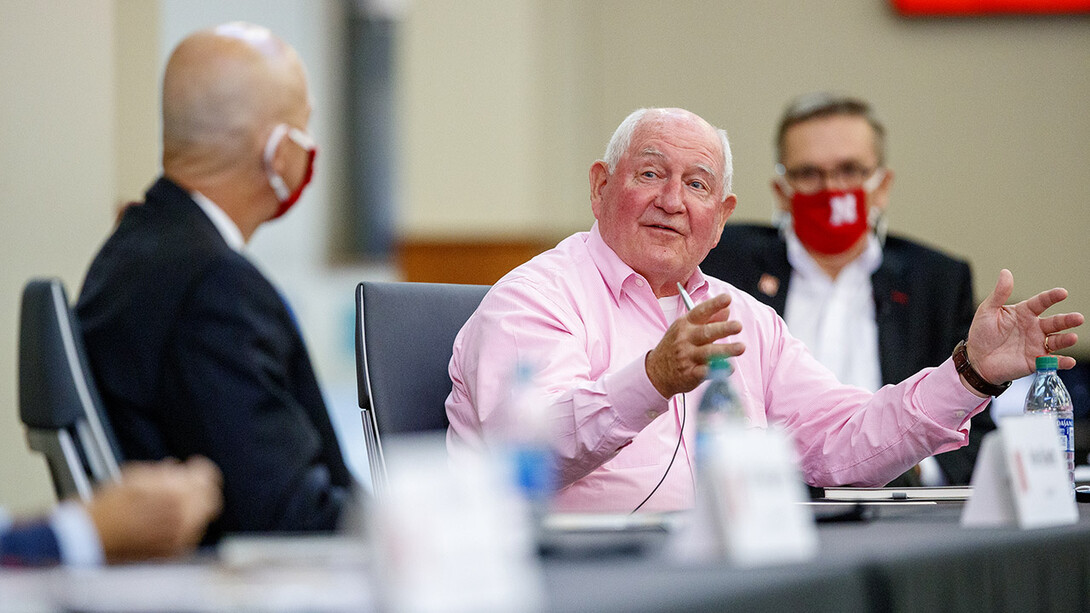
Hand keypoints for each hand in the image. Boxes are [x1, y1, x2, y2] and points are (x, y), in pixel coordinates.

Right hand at [86, 457, 222, 562]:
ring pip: (202, 518)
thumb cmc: (108, 507)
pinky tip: (167, 520)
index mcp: (176, 494)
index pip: (206, 477)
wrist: (90, 538)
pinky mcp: (173, 552)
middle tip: (188, 485)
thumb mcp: (137, 476)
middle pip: (210, 498)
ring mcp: (180, 537)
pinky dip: (184, 525)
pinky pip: (190, 534)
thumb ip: (165, 473)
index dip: (200, 469)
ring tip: (172, 503)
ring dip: (193, 507)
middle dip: (200, 489)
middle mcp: (183, 517)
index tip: (194, 467)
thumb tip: (178, 468)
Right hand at [645, 293, 744, 397]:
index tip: (727, 299)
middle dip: (723, 329)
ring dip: (725, 350)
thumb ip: (709, 320)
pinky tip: (729, 368)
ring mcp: (686, 357)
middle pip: (706, 332)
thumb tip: (727, 310)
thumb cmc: (675, 347)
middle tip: (738, 326)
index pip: (700, 312)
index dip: (714, 305)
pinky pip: (705, 372)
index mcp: (685, 324)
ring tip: (741, 347)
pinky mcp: (689, 374)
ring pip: (708, 352)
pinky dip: (718, 371)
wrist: (656, 371)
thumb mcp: (687, 329)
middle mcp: (685, 339)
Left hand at [965, 269, 1083, 385]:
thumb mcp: (987, 311)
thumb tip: (1006, 272)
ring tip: (1072, 337)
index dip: (1052, 297)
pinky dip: (1061, 362)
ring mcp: (1036, 344)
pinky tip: (1069, 361)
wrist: (976, 359)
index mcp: (1024, 312)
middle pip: (1054, 322)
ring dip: (1066, 339)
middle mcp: (1034, 328)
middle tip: (1078, 318)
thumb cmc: (982, 333)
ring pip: (1056, 341)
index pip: (1041, 302)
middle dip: (1067, 320)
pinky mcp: (1035, 361)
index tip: (1063, 292)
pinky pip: (1051, 361)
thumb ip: (999, 293)